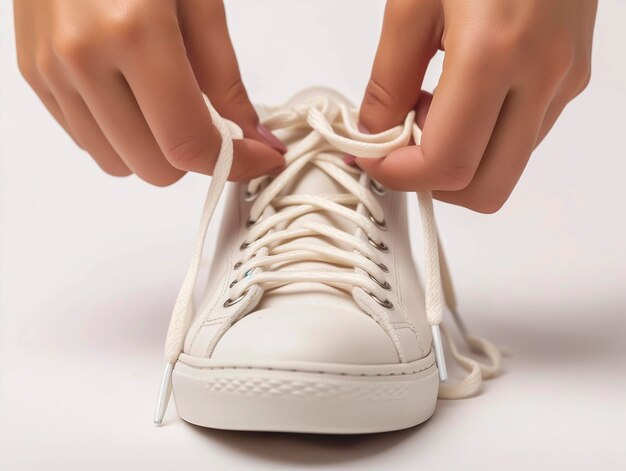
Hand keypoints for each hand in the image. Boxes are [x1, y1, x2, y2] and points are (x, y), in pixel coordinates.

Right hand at [14, 0, 285, 184]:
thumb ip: (225, 74)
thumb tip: (254, 135)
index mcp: (133, 31)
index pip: (187, 141)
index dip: (235, 163)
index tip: (260, 158)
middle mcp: (82, 57)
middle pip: (153, 168)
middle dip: (192, 155)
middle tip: (209, 119)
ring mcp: (50, 68)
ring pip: (116, 163)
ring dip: (153, 149)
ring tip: (166, 102)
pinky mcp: (33, 73)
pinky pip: (85, 140)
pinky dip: (119, 134)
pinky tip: (131, 93)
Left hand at [358, 0, 596, 212]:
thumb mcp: (411, 2)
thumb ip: (387, 81)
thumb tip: (374, 134)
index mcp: (495, 52)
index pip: (448, 164)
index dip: (399, 174)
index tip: (372, 157)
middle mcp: (543, 75)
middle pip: (487, 188)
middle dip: (434, 182)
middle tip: (401, 146)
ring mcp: (565, 79)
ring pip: (508, 167)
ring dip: (461, 159)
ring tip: (431, 108)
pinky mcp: (573, 75)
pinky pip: (524, 136)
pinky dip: (485, 136)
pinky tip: (463, 96)